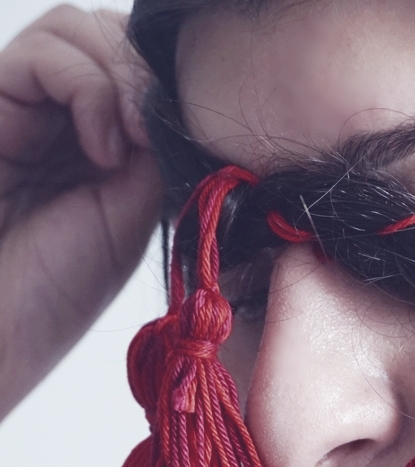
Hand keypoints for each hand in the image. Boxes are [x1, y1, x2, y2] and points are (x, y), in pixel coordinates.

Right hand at [0, 5, 162, 421]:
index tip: (194, 135)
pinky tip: (100, 151)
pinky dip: (90, 90)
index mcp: (100, 144)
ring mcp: (22, 108)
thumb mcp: (133, 214)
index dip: (171, 85)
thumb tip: (176, 98)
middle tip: (156, 138)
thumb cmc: (54, 292)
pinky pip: (48, 51)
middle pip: (114, 35)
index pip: (142, 68)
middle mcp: (59, 117)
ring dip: (122, 79)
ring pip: (80, 28)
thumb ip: (156, 150)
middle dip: (148, 75)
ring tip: (124, 150)